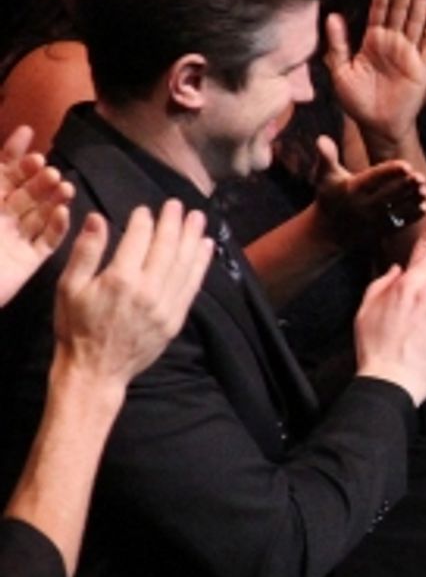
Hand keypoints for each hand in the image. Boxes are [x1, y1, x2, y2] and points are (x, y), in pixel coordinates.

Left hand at [0, 126, 72, 304]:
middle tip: (48, 169)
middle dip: (37, 177)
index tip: (28, 132)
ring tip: (64, 187)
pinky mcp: (29, 260)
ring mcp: (16, 238)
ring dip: (54, 198)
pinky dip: (58, 227)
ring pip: (41, 212)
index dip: (13, 151)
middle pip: (26, 190)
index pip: (2, 171)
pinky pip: (48, 241)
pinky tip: (64, 213)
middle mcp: (2, 216)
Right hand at [54, 202, 212, 384]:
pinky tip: (205, 249)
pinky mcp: (174, 320)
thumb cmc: (76, 327)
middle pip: (167, 248)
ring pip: (184, 265)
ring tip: (199, 219)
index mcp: (120, 279)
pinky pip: (191, 287)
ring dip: (193, 239)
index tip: (145, 210)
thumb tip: (98, 218)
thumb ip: (86, 251)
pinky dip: (200, 266)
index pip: (139, 239)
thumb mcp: (69, 286)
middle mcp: (148, 290)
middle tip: (179, 205)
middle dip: (174, 223)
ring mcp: (165, 307)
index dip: (144, 221)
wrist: (95, 371)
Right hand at [308, 136, 425, 247]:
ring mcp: (374, 220)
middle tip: (421, 177)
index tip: (406, 165)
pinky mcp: (381, 230)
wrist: (329, 231)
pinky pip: (398, 223)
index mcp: (352, 189)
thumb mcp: (324, 176)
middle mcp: (364, 206)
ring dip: (412, 200)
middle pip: (388, 195)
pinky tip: (424, 205)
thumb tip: (322, 138)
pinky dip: (412, 216)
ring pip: (396, 209)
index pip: (373, 179)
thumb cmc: (329, 195)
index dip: (390, 172)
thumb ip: (326, 157)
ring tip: (424, 189)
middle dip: (405, 186)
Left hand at [325, 0, 425, 151]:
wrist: (377, 126)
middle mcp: (392, 42)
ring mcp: (408, 54)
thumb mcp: (341, 72)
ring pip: (415, 20)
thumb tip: (333, 16)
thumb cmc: (357, 101)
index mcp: (373, 40)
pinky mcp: (421, 69)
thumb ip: (338, 44)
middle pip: (400, 7)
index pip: (379, 7)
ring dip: (420, 0)